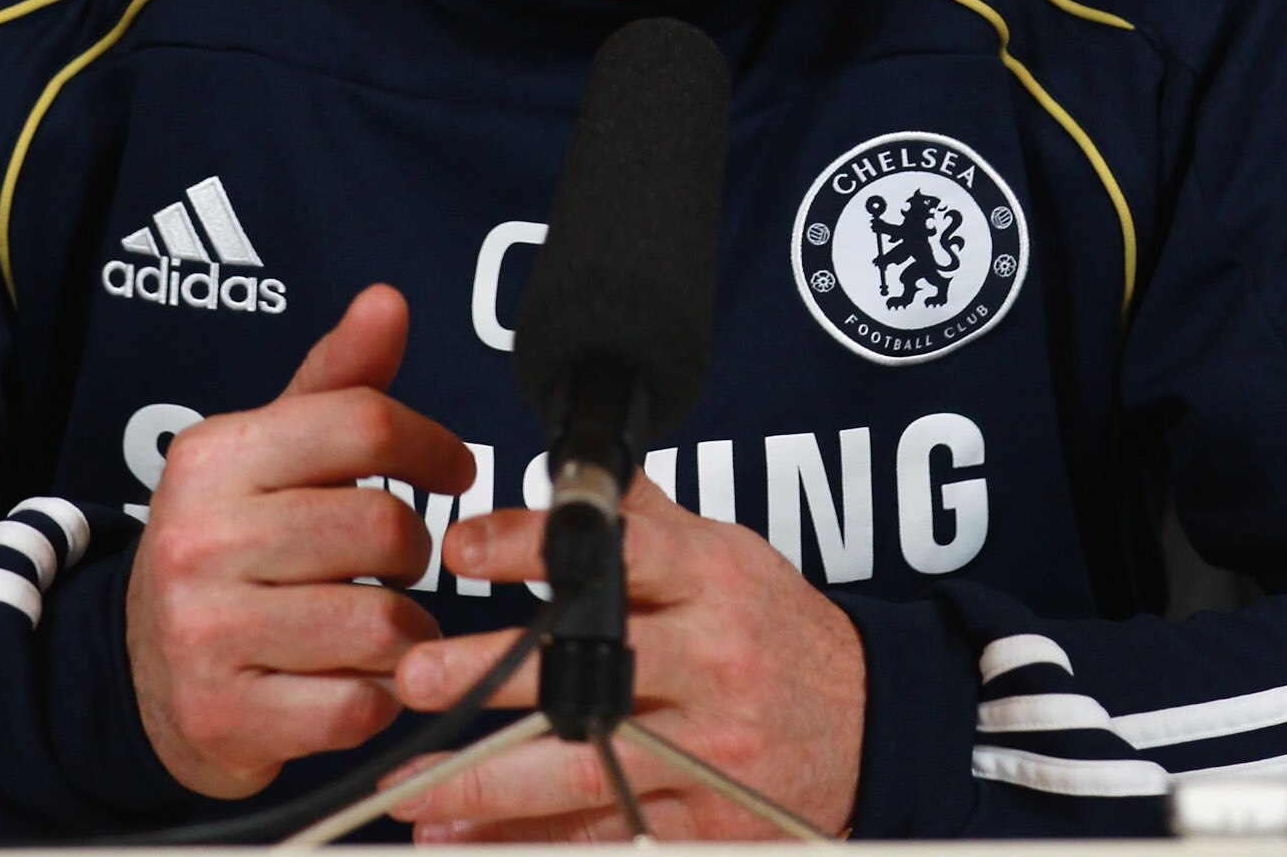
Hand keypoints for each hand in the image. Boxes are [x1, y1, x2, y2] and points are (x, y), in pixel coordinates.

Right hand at [125, 284, 474, 797]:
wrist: (140, 674)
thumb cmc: (231, 546)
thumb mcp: (269, 452)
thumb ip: (337, 380)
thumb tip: (387, 300)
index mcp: (214, 458)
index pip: (362, 423)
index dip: (432, 445)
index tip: (451, 468)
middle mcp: (199, 540)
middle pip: (382, 528)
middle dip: (413, 549)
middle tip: (397, 560)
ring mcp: (206, 634)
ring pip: (382, 624)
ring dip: (404, 631)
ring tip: (377, 623)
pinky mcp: (225, 716)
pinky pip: (358, 707)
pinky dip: (375, 697)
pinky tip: (348, 678)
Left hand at [389, 475, 864, 841]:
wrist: (874, 722)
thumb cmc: (779, 632)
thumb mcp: (729, 554)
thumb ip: (644, 518)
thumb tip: (569, 468)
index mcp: (714, 580)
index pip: (619, 552)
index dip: (535, 546)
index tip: (462, 547)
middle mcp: (715, 662)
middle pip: (594, 669)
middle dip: (494, 675)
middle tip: (414, 674)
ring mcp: (713, 750)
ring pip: (591, 767)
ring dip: (490, 782)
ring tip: (413, 784)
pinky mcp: (710, 823)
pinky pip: (609, 836)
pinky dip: (530, 844)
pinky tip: (464, 839)